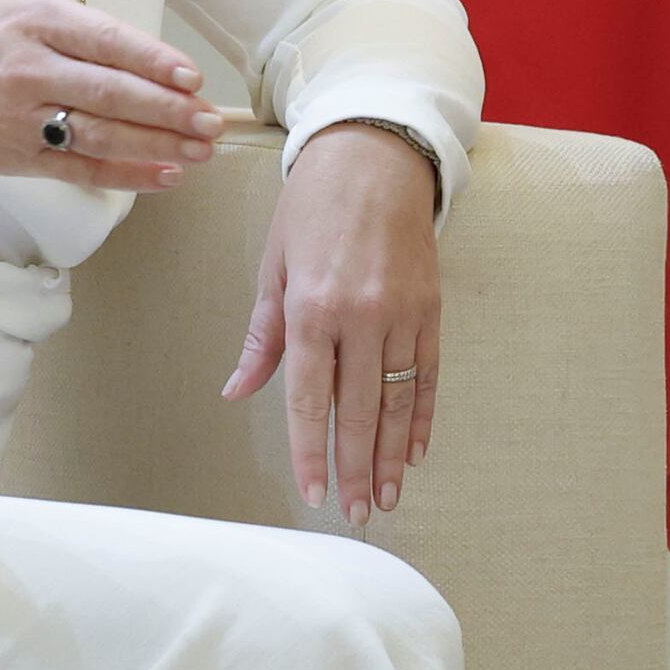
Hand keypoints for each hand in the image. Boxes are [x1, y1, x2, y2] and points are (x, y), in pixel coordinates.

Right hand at [0, 0, 223, 193]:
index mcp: (32, 21)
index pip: (101, 41)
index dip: (149, 60)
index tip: (190, 75)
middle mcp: (29, 71)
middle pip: (108, 93)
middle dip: (165, 110)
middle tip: (212, 119)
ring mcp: (24, 119)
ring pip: (100, 135)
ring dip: (156, 145)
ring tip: (203, 148)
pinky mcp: (22, 159)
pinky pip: (81, 169)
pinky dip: (126, 176)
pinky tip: (168, 175)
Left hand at [224, 120, 446, 520]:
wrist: (375, 157)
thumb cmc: (313, 208)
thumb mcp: (273, 266)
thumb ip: (263, 337)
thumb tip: (238, 391)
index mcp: (312, 308)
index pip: (311, 399)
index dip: (311, 451)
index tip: (312, 492)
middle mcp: (361, 317)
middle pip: (359, 411)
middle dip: (355, 468)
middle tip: (355, 512)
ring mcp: (402, 314)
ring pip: (398, 402)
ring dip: (392, 455)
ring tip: (387, 497)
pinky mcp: (431, 308)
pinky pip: (429, 375)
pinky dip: (423, 416)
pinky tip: (416, 450)